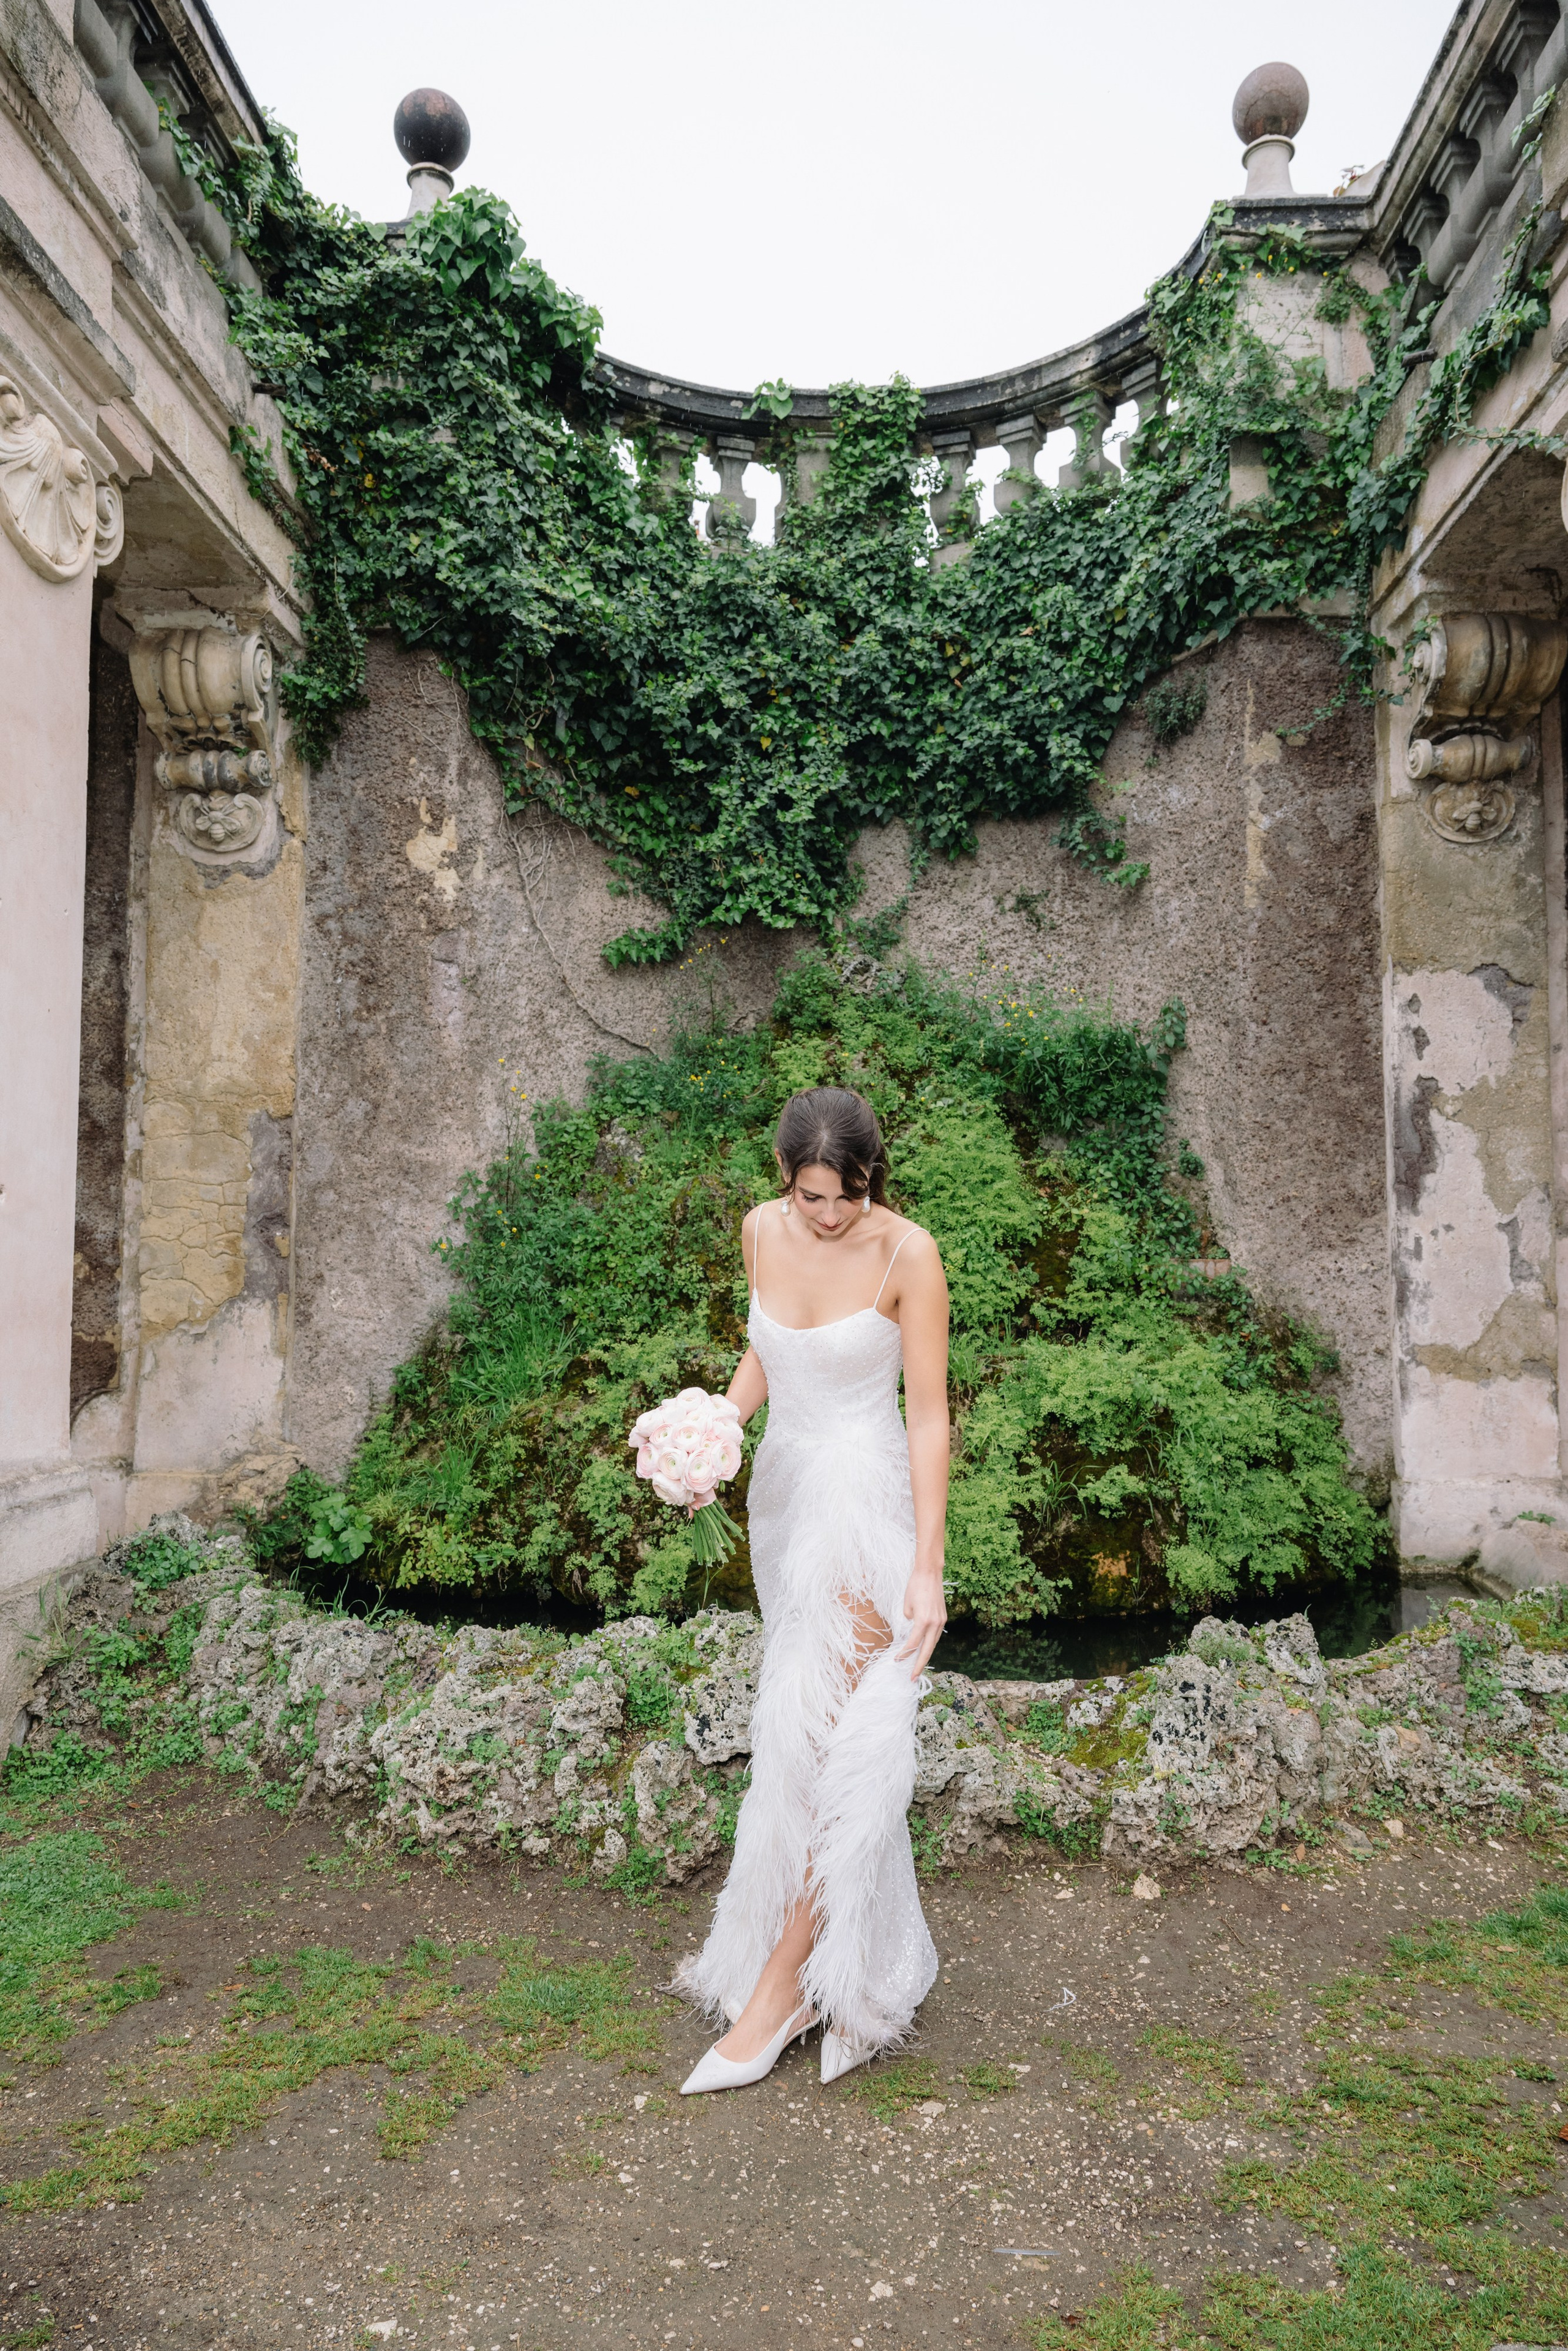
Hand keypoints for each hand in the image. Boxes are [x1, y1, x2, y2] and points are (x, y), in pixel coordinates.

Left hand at [894, 1561, 946, 1680]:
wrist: (930, 1572)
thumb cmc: (915, 1586)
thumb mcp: (907, 1605)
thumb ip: (909, 1620)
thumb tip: (912, 1627)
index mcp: (923, 1621)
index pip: (914, 1644)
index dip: (905, 1654)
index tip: (897, 1660)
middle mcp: (935, 1623)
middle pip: (927, 1650)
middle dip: (919, 1665)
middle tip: (912, 1678)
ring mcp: (941, 1620)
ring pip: (933, 1643)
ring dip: (925, 1655)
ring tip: (918, 1667)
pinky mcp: (943, 1617)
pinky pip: (936, 1634)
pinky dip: (929, 1643)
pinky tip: (924, 1648)